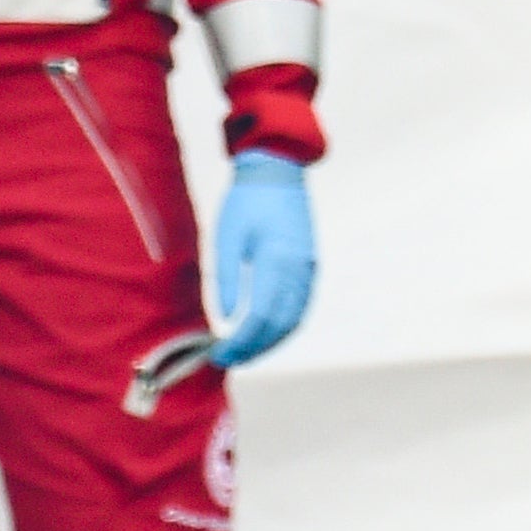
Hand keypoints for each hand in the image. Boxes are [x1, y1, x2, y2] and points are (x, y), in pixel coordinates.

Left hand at [209, 151, 316, 365]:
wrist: (277, 172)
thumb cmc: (246, 201)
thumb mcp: (227, 236)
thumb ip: (227, 277)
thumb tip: (228, 318)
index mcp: (277, 259)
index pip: (261, 315)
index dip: (241, 340)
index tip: (220, 353)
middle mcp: (299, 269)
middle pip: (281, 324)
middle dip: (255, 347)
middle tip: (230, 359)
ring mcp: (309, 269)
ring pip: (294, 319)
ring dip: (271, 341)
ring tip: (246, 351)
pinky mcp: (310, 267)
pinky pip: (299, 307)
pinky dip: (283, 326)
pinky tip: (264, 332)